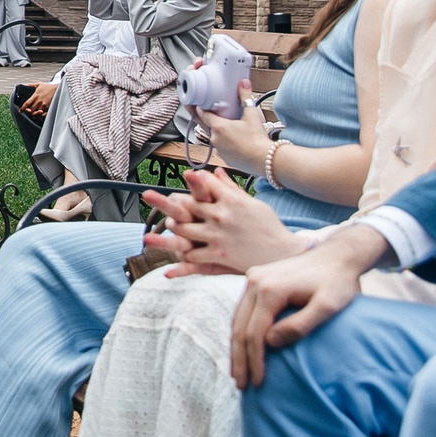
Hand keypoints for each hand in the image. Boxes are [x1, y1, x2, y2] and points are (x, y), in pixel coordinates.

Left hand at [20, 80, 57, 116]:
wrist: (57, 89)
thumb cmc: (48, 87)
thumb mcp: (38, 84)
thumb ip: (30, 85)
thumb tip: (24, 85)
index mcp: (35, 96)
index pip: (27, 104)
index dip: (22, 108)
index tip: (20, 111)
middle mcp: (39, 102)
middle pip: (30, 110)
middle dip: (28, 111)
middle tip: (27, 111)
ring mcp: (44, 106)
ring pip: (36, 113)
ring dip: (33, 114)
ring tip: (33, 112)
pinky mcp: (48, 108)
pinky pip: (43, 115)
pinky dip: (40, 115)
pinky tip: (39, 114)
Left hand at [141, 167, 299, 276]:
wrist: (284, 254)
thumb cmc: (270, 227)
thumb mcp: (253, 203)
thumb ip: (231, 188)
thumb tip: (215, 173)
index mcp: (230, 199)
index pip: (204, 183)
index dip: (191, 180)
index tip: (181, 179)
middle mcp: (221, 214)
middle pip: (187, 204)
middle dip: (167, 202)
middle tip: (151, 197)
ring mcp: (218, 235)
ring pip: (184, 229)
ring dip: (171, 228)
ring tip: (160, 229)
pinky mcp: (219, 255)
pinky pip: (193, 257)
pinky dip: (181, 261)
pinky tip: (172, 264)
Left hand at [199, 85, 274, 175]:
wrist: (264, 160)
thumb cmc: (257, 139)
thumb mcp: (252, 115)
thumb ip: (245, 97)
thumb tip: (243, 83)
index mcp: (218, 127)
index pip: (202, 114)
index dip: (200, 107)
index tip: (200, 103)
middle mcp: (215, 139)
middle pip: (204, 125)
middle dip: (204, 118)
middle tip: (201, 111)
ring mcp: (219, 150)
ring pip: (213, 137)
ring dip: (215, 131)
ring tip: (223, 125)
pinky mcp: (224, 158)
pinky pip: (220, 147)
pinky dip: (223, 142)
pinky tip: (231, 140)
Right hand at [228, 224, 390, 387]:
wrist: (338, 255)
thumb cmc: (338, 283)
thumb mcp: (328, 307)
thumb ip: (301, 325)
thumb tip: (270, 342)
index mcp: (270, 289)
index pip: (255, 333)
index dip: (255, 360)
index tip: (258, 383)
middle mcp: (255, 281)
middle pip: (240, 328)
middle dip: (240, 359)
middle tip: (241, 385)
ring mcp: (253, 278)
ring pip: (237, 319)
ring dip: (236, 347)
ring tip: (238, 372)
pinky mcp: (256, 278)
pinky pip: (242, 310)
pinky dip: (240, 331)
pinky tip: (243, 347)